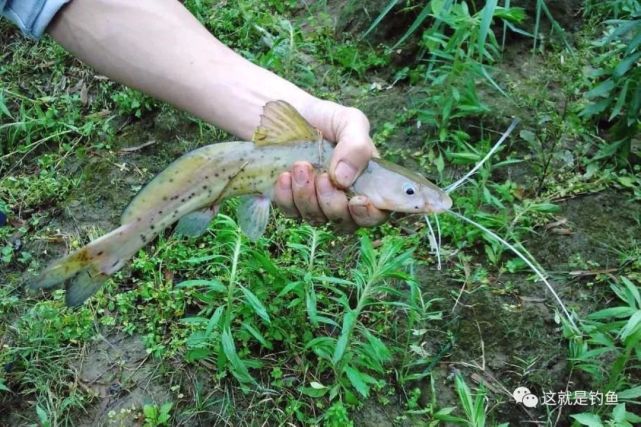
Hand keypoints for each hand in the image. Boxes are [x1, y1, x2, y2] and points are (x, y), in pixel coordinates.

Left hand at [273, 101, 387, 230]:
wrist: (287, 114)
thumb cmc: (325, 118)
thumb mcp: (349, 121)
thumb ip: (357, 146)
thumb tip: (344, 180)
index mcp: (366, 183)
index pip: (375, 214)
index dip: (369, 215)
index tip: (357, 201)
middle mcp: (343, 198)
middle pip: (344, 223)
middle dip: (332, 203)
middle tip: (322, 176)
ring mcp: (316, 203)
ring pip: (316, 219)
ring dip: (307, 196)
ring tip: (301, 166)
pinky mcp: (291, 202)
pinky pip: (291, 212)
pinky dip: (287, 196)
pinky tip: (285, 175)